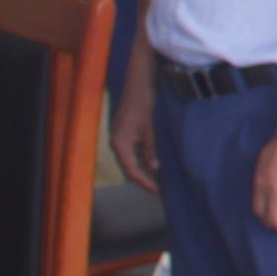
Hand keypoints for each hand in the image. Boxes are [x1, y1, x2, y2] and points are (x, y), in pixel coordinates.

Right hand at [109, 68, 160, 191]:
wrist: (138, 83)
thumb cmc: (144, 103)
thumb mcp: (150, 128)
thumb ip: (151, 149)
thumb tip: (155, 169)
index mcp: (120, 144)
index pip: (132, 170)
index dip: (145, 182)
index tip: (158, 192)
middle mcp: (116, 143)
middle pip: (129, 168)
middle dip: (144, 179)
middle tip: (160, 190)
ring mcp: (119, 138)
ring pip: (130, 161)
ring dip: (143, 170)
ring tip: (158, 180)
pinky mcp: (124, 133)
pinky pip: (132, 152)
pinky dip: (142, 160)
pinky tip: (153, 164)